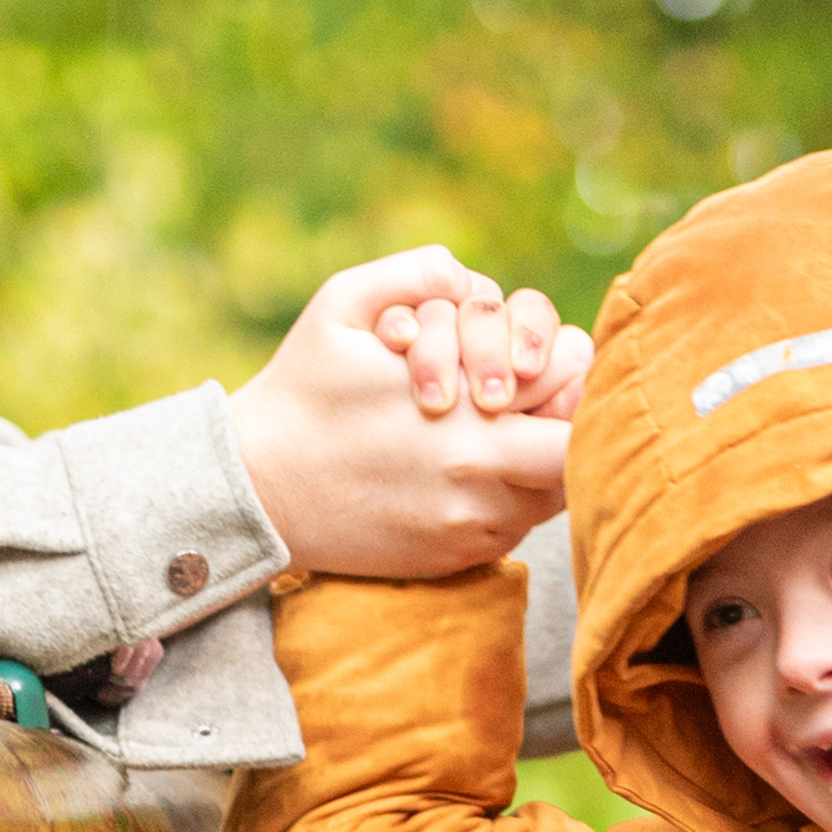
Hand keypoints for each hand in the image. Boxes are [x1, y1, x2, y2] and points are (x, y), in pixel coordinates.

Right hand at [229, 248, 581, 579]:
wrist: (256, 489)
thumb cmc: (303, 390)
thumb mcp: (343, 303)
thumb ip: (420, 273)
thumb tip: (476, 279)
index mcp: (466, 419)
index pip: (574, 393)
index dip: (571, 367)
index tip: (536, 359)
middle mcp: (480, 482)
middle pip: (575, 453)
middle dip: (565, 417)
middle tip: (531, 396)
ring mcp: (472, 529)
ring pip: (554, 494)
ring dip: (540, 460)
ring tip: (497, 429)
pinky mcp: (458, 559)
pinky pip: (517, 527)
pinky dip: (509, 495)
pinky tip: (468, 469)